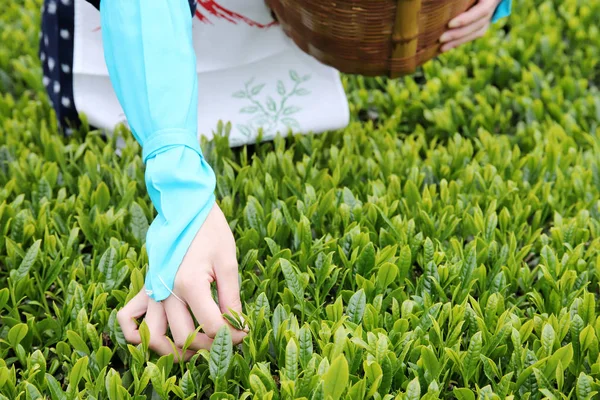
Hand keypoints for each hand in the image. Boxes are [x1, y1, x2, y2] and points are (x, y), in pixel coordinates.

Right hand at [116, 203, 246, 361]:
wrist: (186, 208)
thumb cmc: (211, 232)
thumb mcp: (228, 263)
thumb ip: (231, 299)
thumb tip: (238, 328)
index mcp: (189, 283)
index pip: (210, 326)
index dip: (231, 335)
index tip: (243, 334)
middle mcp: (165, 291)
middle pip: (182, 338)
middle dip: (207, 346)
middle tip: (225, 341)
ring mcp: (151, 290)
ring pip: (152, 338)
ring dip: (174, 351)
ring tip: (196, 348)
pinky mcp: (145, 287)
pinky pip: (127, 318)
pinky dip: (137, 335)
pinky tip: (159, 337)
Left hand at [439, 0, 501, 52]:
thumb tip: (441, 1)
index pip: (481, 11)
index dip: (466, 19)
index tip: (450, 24)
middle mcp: (491, 8)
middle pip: (476, 25)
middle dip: (458, 33)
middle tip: (441, 39)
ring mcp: (489, 17)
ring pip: (475, 32)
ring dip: (458, 41)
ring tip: (442, 48)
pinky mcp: (483, 24)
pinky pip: (473, 35)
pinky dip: (460, 41)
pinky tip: (446, 47)